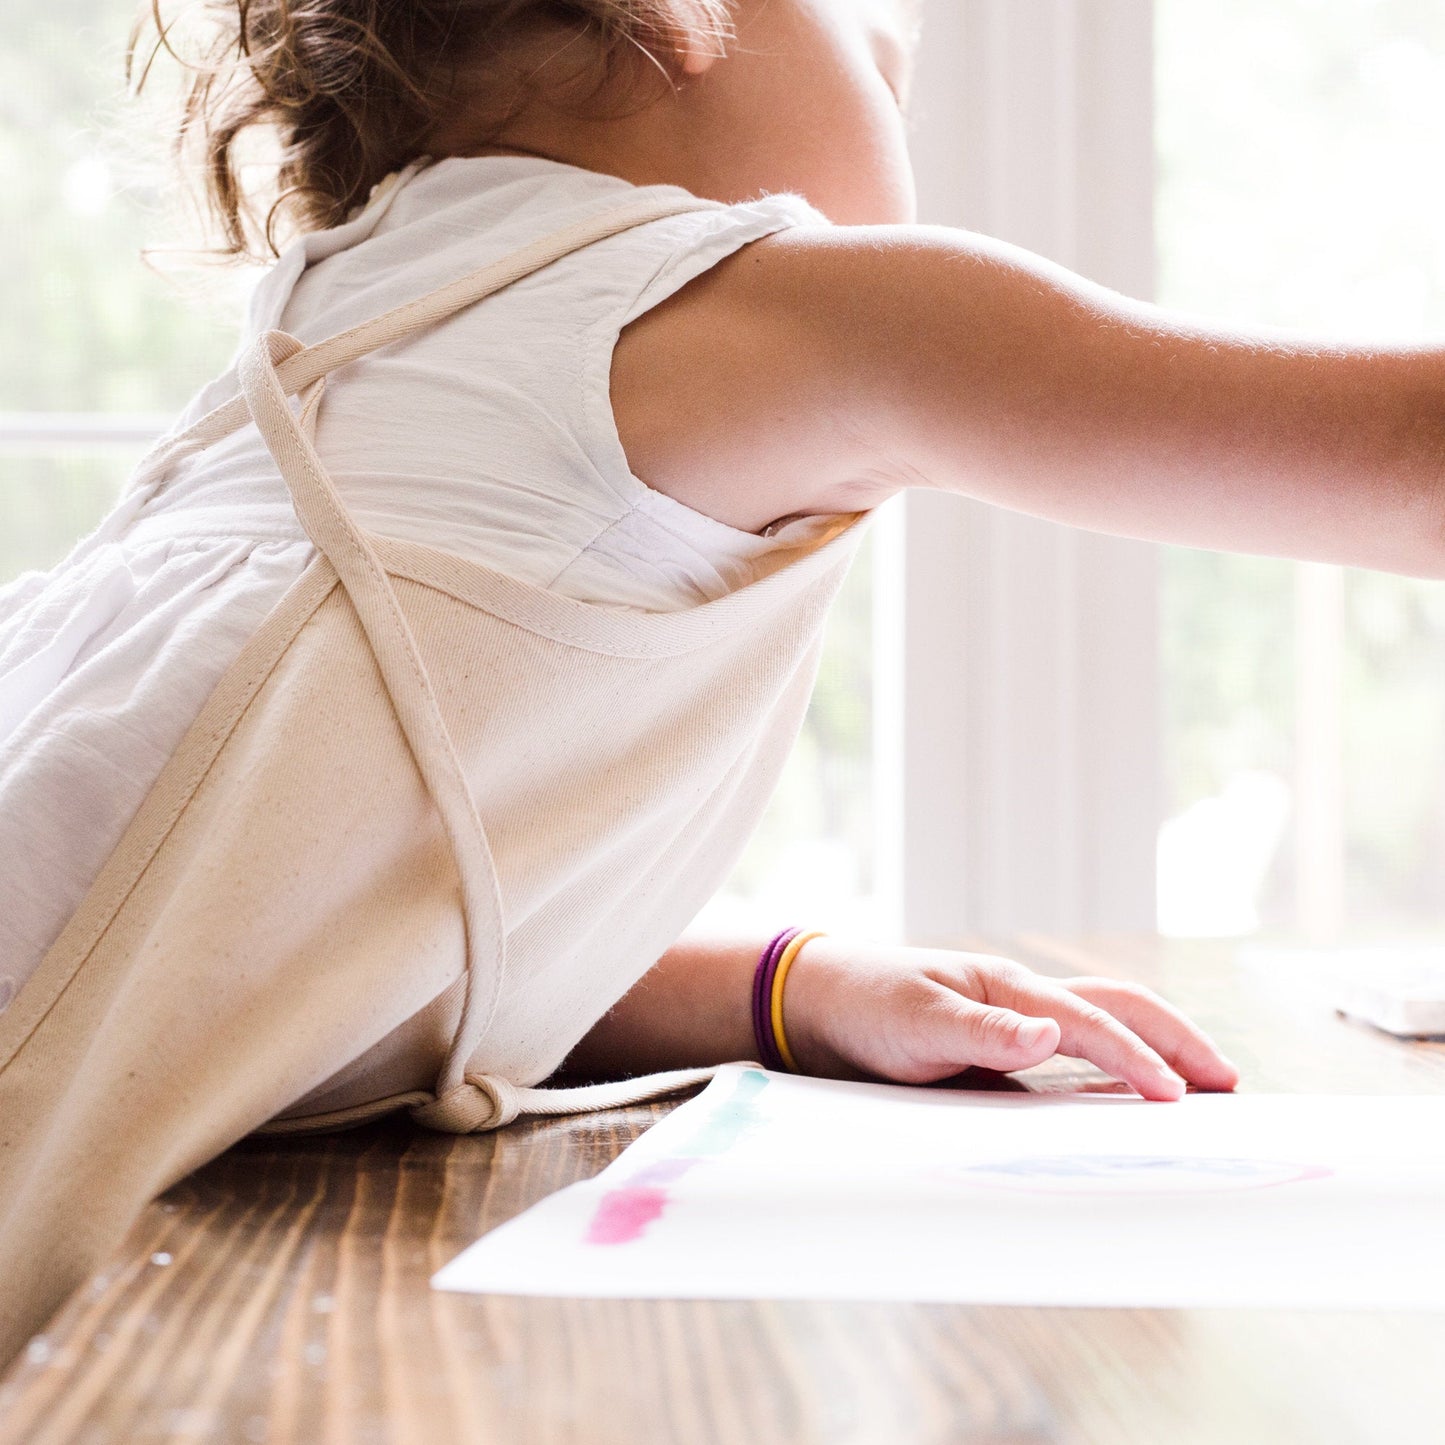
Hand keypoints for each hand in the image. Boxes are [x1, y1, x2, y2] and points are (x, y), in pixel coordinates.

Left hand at [782, 938, 1238, 1100]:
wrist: (821, 1006)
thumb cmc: (866, 1004)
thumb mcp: (914, 1021)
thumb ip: (980, 1031)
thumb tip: (1050, 1035)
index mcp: (1006, 987)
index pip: (1087, 1021)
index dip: (1133, 1057)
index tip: (1175, 1096)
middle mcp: (1022, 1001)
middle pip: (1119, 1006)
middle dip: (1176, 1038)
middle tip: (1227, 1081)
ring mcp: (1017, 1024)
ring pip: (1105, 1026)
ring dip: (1156, 1048)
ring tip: (1204, 1087)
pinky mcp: (1004, 1052)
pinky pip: (1074, 1060)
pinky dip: (1115, 1072)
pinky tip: (1132, 1103)